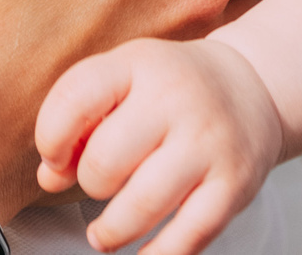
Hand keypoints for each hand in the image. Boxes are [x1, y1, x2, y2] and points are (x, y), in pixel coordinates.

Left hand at [36, 38, 281, 254]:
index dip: (51, 137)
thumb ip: (80, 119)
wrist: (251, 87)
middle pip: (105, 161)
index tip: (56, 156)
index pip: (75, 98)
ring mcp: (208, 142)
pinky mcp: (233, 184)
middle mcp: (176, 99)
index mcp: (139, 65)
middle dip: (89, 184)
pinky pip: (188, 236)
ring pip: (142, 204)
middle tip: (99, 184)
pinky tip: (144, 252)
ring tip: (105, 233)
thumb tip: (50, 177)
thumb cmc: (174, 88)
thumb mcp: (126, 79)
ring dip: (112, 230)